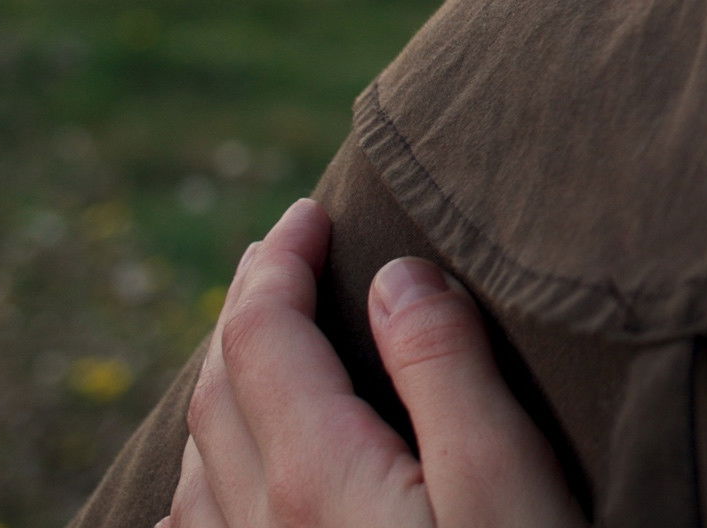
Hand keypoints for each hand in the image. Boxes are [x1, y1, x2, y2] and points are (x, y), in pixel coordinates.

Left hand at [166, 196, 584, 527]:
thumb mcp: (508, 480)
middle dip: (245, 307)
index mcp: (318, 477)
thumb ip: (447, 373)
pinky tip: (225, 478)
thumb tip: (397, 276)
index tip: (310, 211)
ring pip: (198, 468)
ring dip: (222, 386)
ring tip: (256, 343)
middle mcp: (264, 527)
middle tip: (280, 252)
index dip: (280, 262)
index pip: (262, 338)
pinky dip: (207, 476)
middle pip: (217, 394)